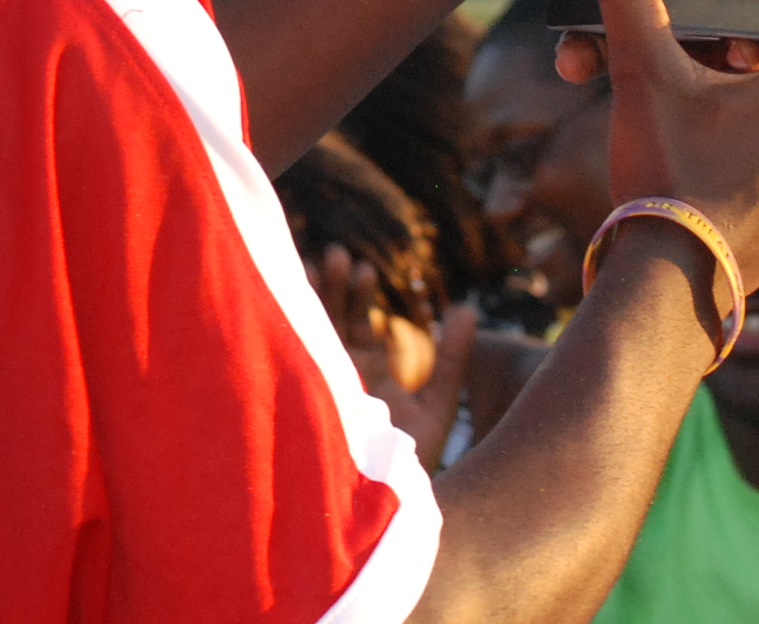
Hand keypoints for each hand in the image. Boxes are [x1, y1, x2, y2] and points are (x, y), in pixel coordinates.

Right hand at [311, 247, 475, 472]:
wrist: (388, 503)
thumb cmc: (414, 458)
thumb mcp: (439, 400)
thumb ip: (452, 356)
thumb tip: (469, 308)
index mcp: (367, 373)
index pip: (360, 326)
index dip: (360, 296)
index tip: (367, 270)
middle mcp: (340, 375)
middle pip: (333, 322)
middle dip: (334, 289)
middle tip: (338, 255)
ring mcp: (320, 386)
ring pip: (313, 333)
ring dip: (315, 300)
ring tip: (323, 263)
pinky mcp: (305, 399)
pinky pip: (294, 358)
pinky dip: (293, 327)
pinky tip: (290, 299)